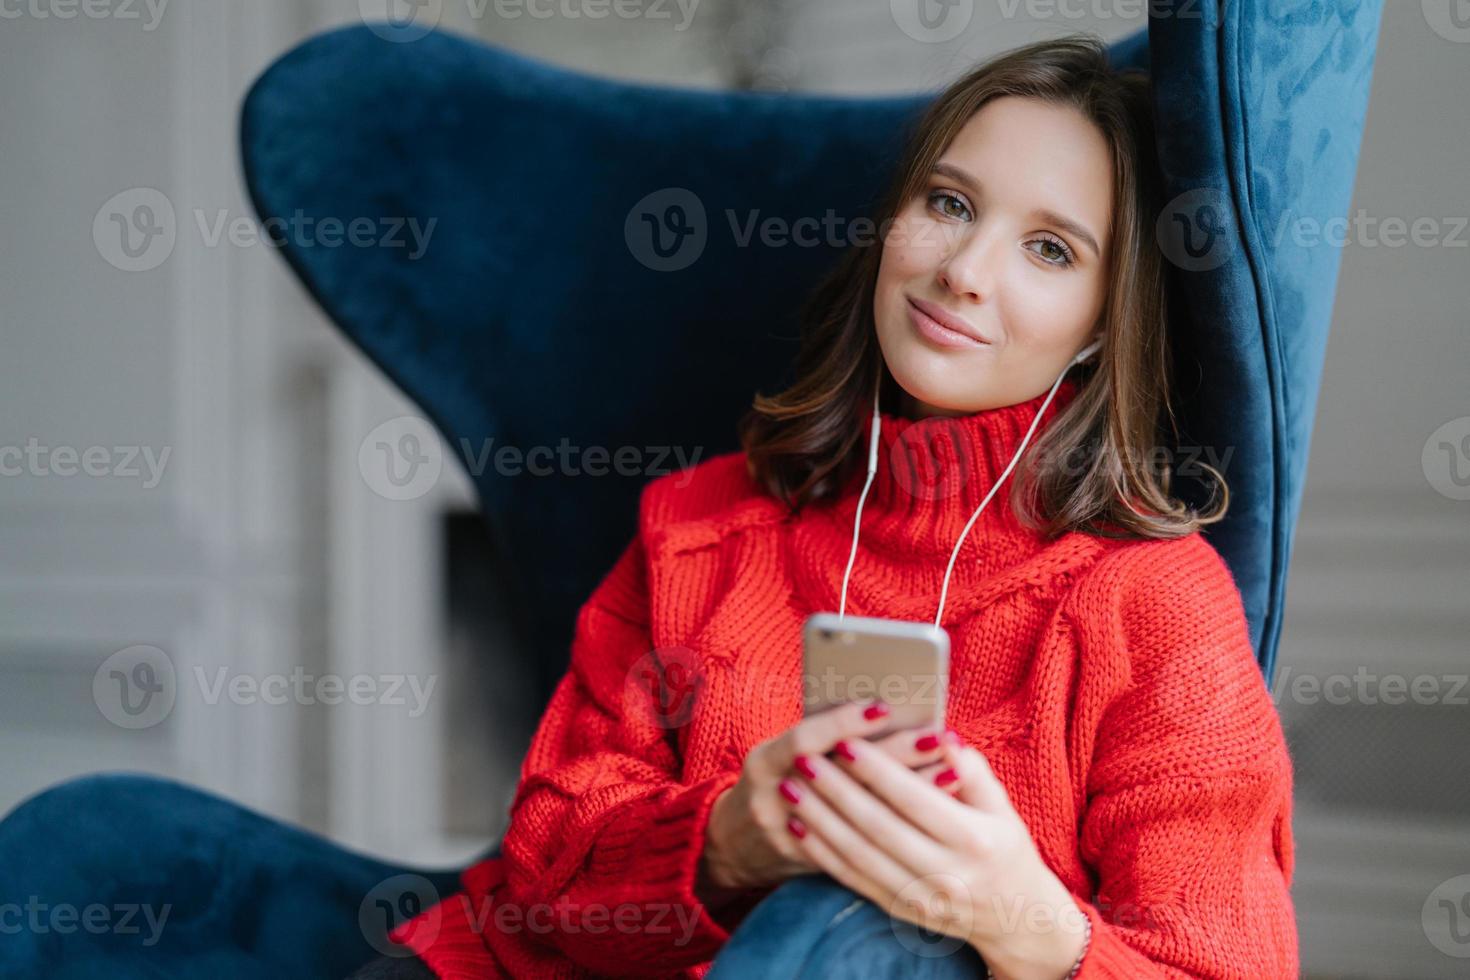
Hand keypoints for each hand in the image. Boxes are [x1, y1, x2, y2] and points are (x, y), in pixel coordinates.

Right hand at [697, 699, 961, 895]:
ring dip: (908, 792)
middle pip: (840, 777)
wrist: (738, 845)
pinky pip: (861, 845)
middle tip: (939, 735)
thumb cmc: (777, 781)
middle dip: (894, 755)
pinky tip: (936, 815)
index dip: (843, 722)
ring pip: (856, 817)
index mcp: (765, 761)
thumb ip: (824, 736)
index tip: (884, 706)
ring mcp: (789, 837)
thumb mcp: (785, 753)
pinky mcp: (812, 865)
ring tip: (952, 772)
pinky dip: (899, 826)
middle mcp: (772, 800)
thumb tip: (885, 708)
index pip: (805, 739)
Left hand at [777, 736, 1089, 979]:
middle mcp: (947, 873)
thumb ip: (970, 769)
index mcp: (974, 839)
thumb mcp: (1001, 806)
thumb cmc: (1004, 846)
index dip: (877, 770)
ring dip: (820, 821)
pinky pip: (853, 880)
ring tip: (791, 788)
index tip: (845, 741)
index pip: (914, 799)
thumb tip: (940, 734)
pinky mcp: (901, 910)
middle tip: (804, 760)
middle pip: (878, 826)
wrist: (1015, 916)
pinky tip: (799, 827)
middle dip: (836, 791)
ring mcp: (921, 897)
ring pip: (859, 855)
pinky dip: (823, 854)